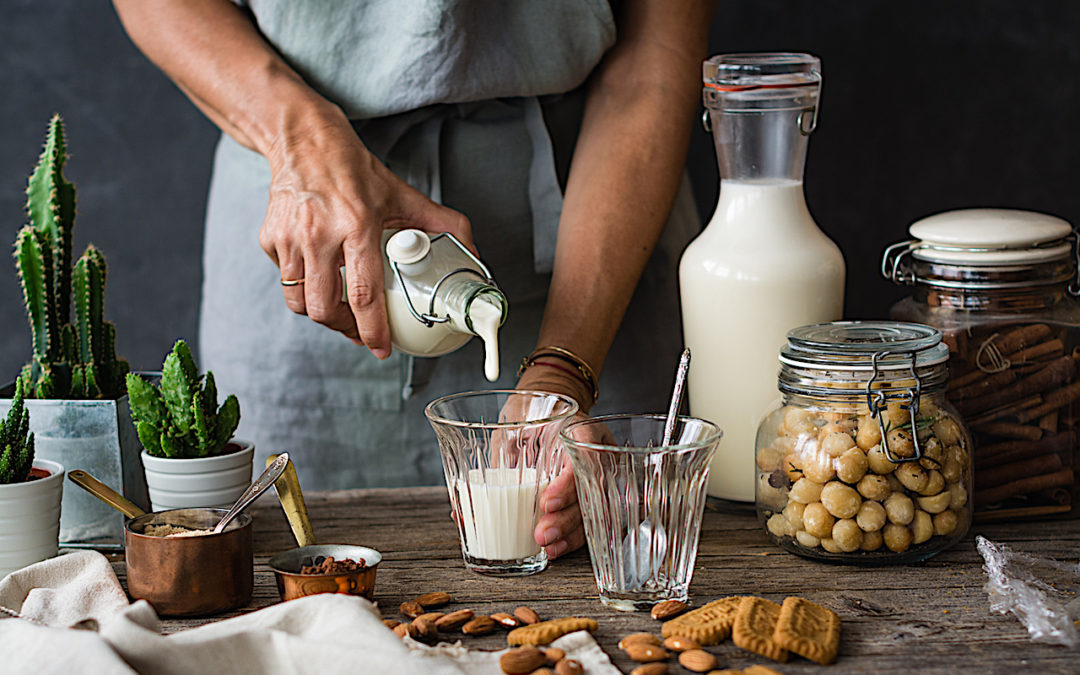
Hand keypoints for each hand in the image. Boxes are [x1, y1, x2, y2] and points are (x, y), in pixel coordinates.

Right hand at [259, 108, 472, 357]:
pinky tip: (321, 277)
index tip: (380, 348)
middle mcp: (319, 234)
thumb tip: (475, 254)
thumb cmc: (355, 171)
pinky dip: (303, 287)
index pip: (363, 294)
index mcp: (357, 225)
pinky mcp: (270, 239)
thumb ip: (444, 225)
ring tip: (341, 312)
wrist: (305, 141)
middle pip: (325, 308)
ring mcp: (290, 238)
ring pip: (300, 302)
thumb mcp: (403, 195)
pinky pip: (286, 280)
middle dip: (345, 329)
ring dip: (323, 315)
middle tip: (360, 331)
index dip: (372, 330)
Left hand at [516, 359, 596, 559]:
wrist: (546, 410)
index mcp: (580, 432)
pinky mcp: (585, 496)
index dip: (567, 485)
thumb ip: (498, 452)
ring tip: (547, 548)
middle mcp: (592, 456)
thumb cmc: (531, 415)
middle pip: (591, 493)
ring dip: (570, 534)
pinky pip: (587, 519)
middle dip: (566, 520)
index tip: (547, 501)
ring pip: (592, 511)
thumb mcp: (516, 422)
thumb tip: (460, 501)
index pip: (582, 459)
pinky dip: (571, 539)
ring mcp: (594, 477)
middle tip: (541, 534)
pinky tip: (554, 551)